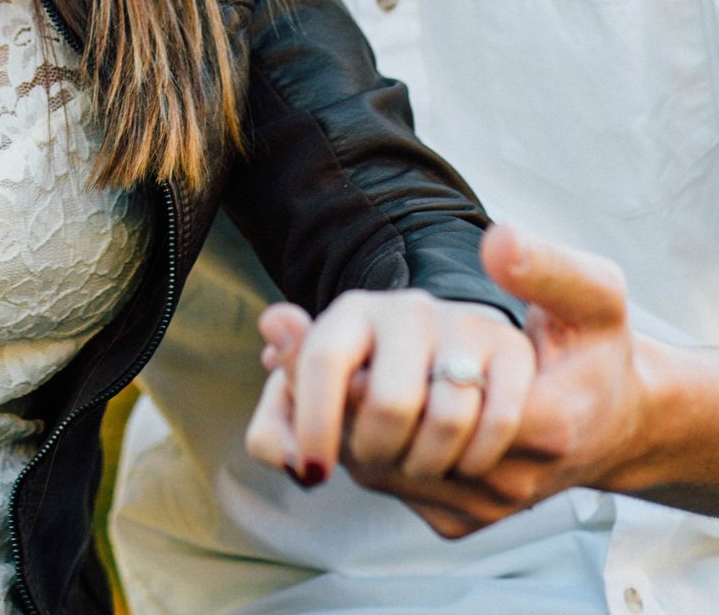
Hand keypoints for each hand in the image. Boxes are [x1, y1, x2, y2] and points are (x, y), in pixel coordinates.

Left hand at [245, 286, 535, 515]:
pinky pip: (495, 423)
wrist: (473, 356)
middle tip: (375, 461)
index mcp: (352, 313)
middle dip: (377, 454)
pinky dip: (472, 460)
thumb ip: (285, 395)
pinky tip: (459, 463)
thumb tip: (272, 343)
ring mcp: (461, 326)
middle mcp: (406, 310)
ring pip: (445, 420)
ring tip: (415, 464)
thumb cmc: (382, 385)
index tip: (313, 471)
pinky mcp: (510, 351)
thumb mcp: (324, 394)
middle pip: (388, 404)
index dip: (313, 422)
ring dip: (425, 465)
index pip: (324, 360)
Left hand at [298, 225, 680, 535]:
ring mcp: (485, 507)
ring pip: (375, 469)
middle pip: (377, 441)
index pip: (416, 405)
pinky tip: (370, 405)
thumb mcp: (595, 296)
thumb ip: (548, 268)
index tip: (286, 338)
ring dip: (342, 422)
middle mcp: (510, 479)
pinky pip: (387, 484)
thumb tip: (496, 240)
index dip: (341, 381)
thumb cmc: (596, 351)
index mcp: (550, 420)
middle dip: (334, 396)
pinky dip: (363, 443)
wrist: (614, 423)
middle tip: (310, 355)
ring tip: (342, 376)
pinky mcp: (464, 520)